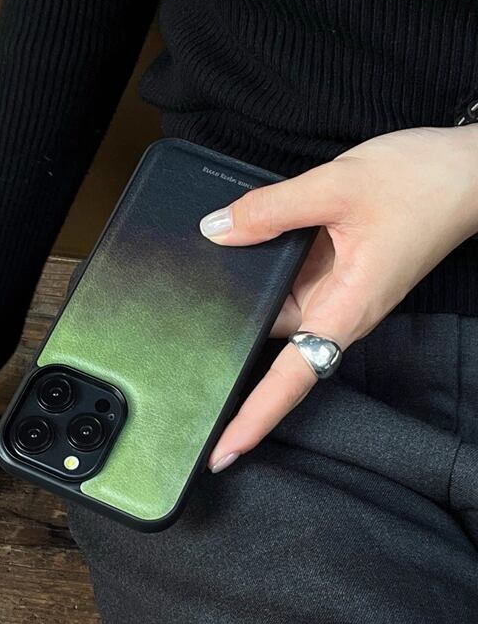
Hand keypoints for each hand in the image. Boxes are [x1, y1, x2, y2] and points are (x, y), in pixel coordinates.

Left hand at [199, 124, 477, 472]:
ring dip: (239, 307)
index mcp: (345, 310)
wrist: (468, 170)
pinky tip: (225, 253)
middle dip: (228, 360)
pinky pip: (286, 281)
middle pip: (273, 349)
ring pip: (275, 311)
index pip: (291, 382)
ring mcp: (334, 292)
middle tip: (175, 373)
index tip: (222, 453)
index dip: (254, 419)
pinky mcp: (333, 270)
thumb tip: (216, 230)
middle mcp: (336, 311)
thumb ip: (272, 210)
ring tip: (183, 306)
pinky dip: (257, 275)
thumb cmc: (423, 184)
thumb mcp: (338, 187)